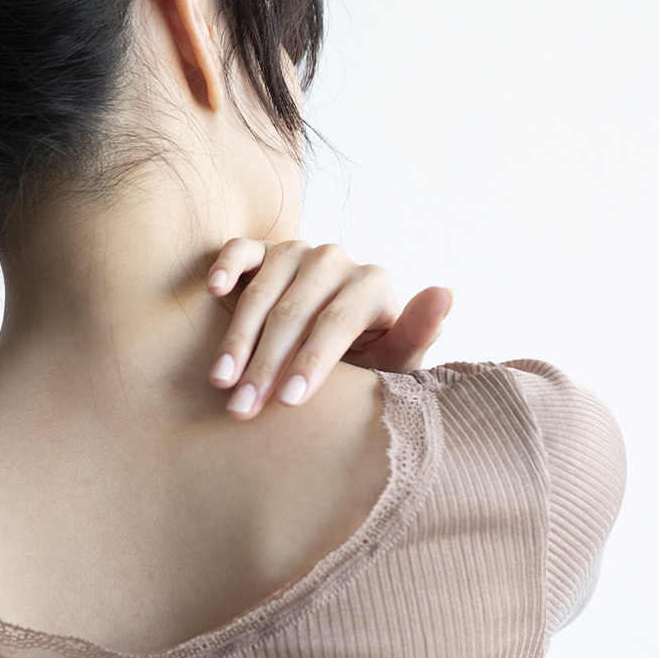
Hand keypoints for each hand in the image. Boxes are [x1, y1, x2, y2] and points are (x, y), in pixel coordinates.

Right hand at [205, 238, 452, 418]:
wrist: (336, 343)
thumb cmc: (365, 360)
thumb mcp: (396, 359)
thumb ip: (417, 333)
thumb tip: (445, 293)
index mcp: (372, 285)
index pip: (337, 322)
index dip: (312, 362)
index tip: (288, 402)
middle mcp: (336, 261)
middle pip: (294, 313)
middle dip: (266, 365)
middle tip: (242, 408)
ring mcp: (297, 251)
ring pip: (262, 292)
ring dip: (238, 339)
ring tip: (220, 381)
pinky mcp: (264, 249)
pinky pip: (239, 251)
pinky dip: (225, 268)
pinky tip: (214, 292)